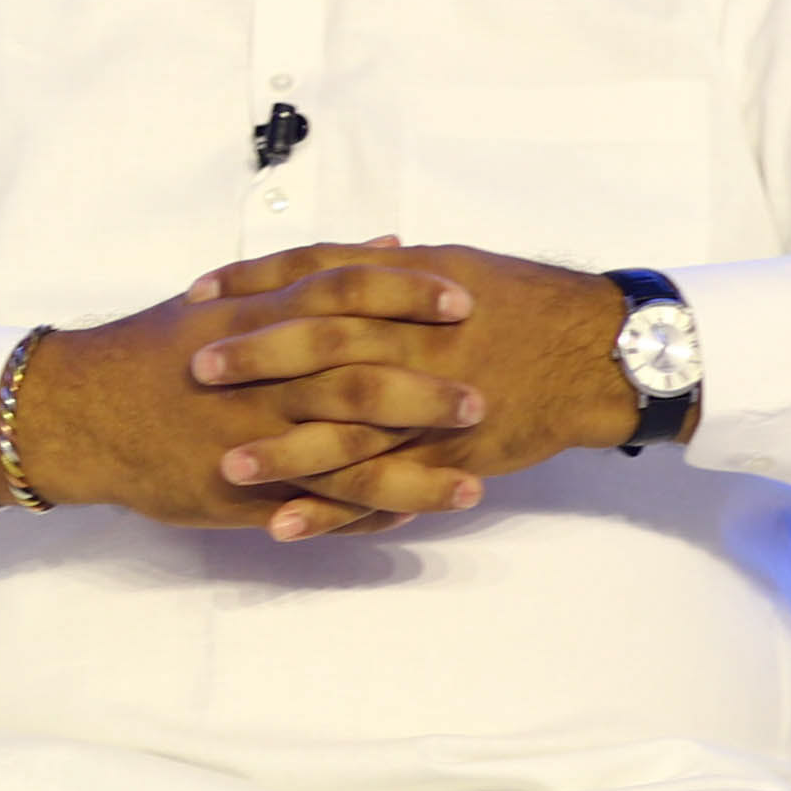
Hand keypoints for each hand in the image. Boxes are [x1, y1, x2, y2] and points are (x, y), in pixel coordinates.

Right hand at [0, 245, 496, 539]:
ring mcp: (250, 435)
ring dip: (412, 469)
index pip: (342, 293)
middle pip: (354, 375)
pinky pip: (310, 502)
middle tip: (483, 397)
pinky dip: (362, 514)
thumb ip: (313, 272)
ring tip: (474, 484)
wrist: (78, 413)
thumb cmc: (154, 350)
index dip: (407, 295)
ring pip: (342, 452)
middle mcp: (257, 374)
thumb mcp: (226, 298)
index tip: (464, 300)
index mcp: (257, 317)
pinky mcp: (238, 486)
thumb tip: (389, 242)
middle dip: (424, 389)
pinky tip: (411, 520)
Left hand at [190, 238, 644, 533]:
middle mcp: (416, 346)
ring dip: (284, 454)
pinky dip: (332, 511)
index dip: (254, 286)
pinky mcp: (447, 458)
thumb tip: (314, 263)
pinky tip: (283, 527)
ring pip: (348, 435)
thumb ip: (376, 267)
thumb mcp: (446, 266)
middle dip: (258, 362)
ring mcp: (431, 409)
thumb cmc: (517, 302)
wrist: (596, 353)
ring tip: (226, 467)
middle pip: (325, 351)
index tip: (198, 296)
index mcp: (408, 291)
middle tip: (195, 371)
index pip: (317, 281)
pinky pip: (383, 490)